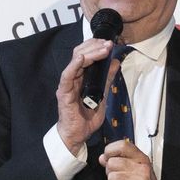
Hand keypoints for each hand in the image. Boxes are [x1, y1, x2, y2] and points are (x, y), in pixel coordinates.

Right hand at [55, 38, 115, 153]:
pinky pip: (67, 76)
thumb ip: (107, 79)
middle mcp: (73, 78)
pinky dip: (74, 66)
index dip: (97, 46)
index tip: (110, 44)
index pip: (86, 55)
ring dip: (90, 53)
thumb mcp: (103, 95)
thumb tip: (115, 63)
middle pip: (80, 53)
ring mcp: (67, 84)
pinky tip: (81, 59)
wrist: (77, 135)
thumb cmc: (86, 118)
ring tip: (103, 49)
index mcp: (81, 77)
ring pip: (75, 61)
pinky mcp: (64, 93)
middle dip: (95, 46)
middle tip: (109, 43)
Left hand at [101, 139, 158, 179]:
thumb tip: (103, 158)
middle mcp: (142, 168)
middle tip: (119, 177)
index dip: (110, 150)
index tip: (107, 156)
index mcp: (142, 159)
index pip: (123, 145)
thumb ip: (118, 161)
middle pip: (112, 163)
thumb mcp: (134, 169)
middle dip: (110, 172)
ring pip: (112, 178)